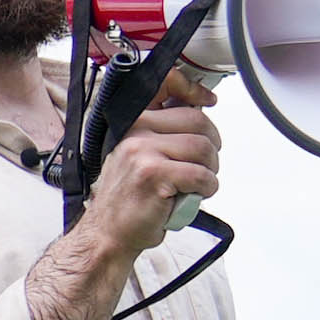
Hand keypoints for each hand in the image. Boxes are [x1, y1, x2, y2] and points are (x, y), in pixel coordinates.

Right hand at [82, 64, 222, 259]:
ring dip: (210, 170)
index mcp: (132, 122)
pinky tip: (195, 195)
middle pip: (197, 121)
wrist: (108, 234)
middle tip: (206, 163)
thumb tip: (198, 111)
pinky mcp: (154, 175)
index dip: (194, 89)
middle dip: (212, 145)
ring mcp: (142, 152)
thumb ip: (162, 133)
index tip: (210, 99)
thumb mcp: (138, 156)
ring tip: (198, 183)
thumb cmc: (128, 199)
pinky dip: (207, 188)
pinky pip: (200, 175)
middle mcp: (135, 132)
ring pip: (203, 148)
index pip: (166, 85)